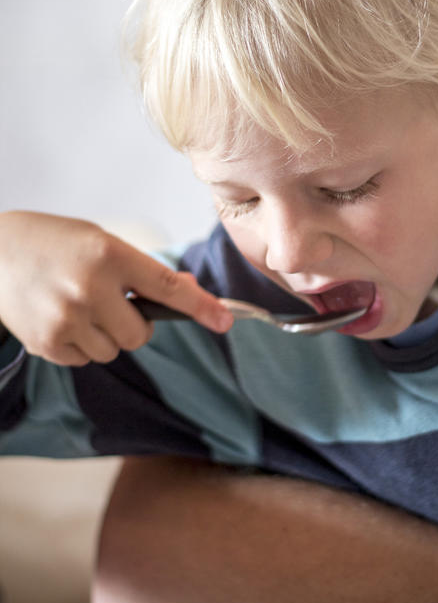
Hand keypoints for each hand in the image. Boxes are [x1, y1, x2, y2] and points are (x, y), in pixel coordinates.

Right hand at [0, 210, 232, 364]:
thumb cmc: (53, 243)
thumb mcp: (101, 242)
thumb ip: (143, 269)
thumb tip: (190, 290)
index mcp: (109, 254)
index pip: (167, 288)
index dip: (200, 306)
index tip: (225, 321)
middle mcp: (90, 288)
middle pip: (141, 334)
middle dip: (134, 323)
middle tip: (112, 303)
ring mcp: (67, 319)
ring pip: (115, 350)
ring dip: (106, 335)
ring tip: (79, 306)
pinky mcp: (47, 343)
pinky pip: (86, 360)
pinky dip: (81, 345)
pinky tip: (60, 317)